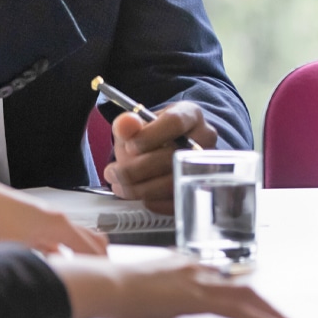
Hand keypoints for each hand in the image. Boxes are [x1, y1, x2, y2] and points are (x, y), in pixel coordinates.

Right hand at [50, 254, 289, 317]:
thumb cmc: (117, 293)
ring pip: (244, 294)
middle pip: (240, 284)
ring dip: (265, 311)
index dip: (242, 293)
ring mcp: (198, 280)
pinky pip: (235, 307)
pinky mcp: (196, 296)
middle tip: (278, 317)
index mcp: (185, 266)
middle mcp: (196, 269)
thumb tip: (169, 310)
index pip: (222, 280)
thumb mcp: (147, 297)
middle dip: (261, 302)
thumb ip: (164, 301)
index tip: (255, 303)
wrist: (106, 286)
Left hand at [104, 103, 219, 214]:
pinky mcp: (199, 189)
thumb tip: (124, 125)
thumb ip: (128, 124)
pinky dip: (151, 202)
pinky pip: (175, 202)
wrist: (171, 147)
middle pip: (172, 157)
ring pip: (172, 183)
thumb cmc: (154, 134)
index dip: (149, 136)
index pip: (175, 122)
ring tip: (118, 184)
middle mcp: (204, 140)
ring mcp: (204, 166)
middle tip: (112, 172)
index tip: (130, 147)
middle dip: (134, 169)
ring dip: (138, 188)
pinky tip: (137, 195)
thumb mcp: (139, 123)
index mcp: (190, 115)